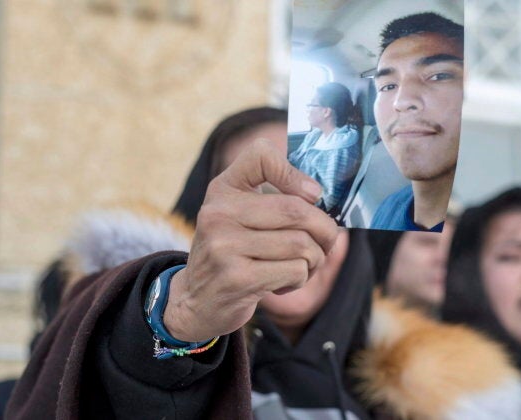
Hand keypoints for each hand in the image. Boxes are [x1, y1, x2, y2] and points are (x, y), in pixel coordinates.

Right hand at [164, 139, 338, 341]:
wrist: (195, 301)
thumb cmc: (232, 252)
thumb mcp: (240, 215)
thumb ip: (274, 198)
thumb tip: (320, 196)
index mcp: (223, 189)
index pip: (261, 154)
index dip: (294, 171)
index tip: (311, 194)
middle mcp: (219, 213)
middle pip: (296, 210)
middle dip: (324, 230)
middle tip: (325, 242)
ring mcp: (225, 246)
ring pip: (302, 244)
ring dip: (314, 260)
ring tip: (300, 266)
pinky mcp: (237, 278)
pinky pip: (295, 271)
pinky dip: (300, 279)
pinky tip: (282, 283)